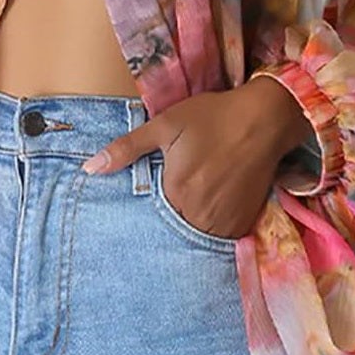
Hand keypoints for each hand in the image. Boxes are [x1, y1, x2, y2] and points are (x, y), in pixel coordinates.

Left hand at [80, 79, 311, 239]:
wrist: (265, 118)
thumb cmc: (212, 117)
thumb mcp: (166, 124)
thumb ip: (127, 149)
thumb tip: (89, 169)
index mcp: (175, 191)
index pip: (149, 217)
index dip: (150, 208)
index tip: (155, 196)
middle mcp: (199, 213)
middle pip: (173, 229)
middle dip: (170, 217)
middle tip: (182, 191)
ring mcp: (224, 221)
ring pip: (197, 236)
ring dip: (191, 224)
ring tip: (197, 199)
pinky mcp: (244, 222)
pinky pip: (220, 237)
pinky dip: (213, 226)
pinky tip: (214, 204)